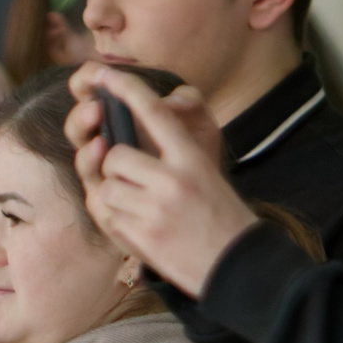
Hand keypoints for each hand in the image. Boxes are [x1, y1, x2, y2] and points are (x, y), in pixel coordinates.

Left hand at [63, 66, 260, 295]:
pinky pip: (106, 216)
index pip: (153, 112)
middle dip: (115, 166)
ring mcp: (156, 211)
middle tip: (134, 180)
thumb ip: (174, 145)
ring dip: (115, 195)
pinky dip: (115, 219)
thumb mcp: (207, 171)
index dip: (125, 89)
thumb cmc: (221, 216)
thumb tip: (140, 125)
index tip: (104, 75)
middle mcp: (174, 181)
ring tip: (141, 207)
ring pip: (106, 187)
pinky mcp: (142, 238)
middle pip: (114, 155)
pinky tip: (138, 226)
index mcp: (192, 159)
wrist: (238, 267)